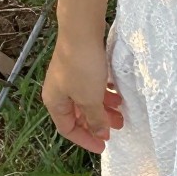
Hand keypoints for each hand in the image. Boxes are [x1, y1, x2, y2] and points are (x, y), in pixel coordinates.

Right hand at [41, 35, 124, 153]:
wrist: (82, 30)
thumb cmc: (82, 66)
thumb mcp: (89, 98)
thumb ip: (95, 118)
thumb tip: (100, 134)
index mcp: (54, 102)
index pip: (67, 129)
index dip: (85, 139)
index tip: (104, 146)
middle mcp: (59, 91)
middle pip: (78, 114)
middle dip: (98, 122)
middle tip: (119, 126)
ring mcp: (69, 77)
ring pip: (87, 100)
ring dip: (104, 108)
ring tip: (122, 111)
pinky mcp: (80, 64)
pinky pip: (92, 86)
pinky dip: (104, 93)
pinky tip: (117, 93)